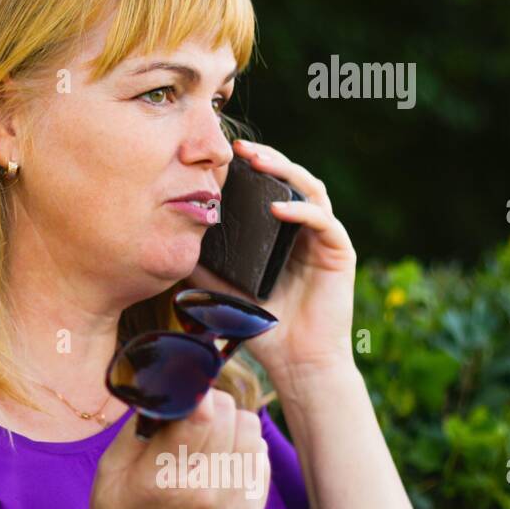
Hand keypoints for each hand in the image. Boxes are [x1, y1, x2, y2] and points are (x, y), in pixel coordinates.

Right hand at [83, 388, 269, 508]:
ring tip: (205, 438)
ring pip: (252, 430)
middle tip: (191, 415)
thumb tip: (170, 384)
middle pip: (230, 414)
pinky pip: (260, 456)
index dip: (194, 391)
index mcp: (161, 480)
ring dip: (229, 424)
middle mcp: (204, 493)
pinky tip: (218, 461)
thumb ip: (140, 425)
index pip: (202, 412)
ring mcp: (233, 507)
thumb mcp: (110, 470)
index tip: (182, 390)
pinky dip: (242, 449)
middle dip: (210, 404)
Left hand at [186, 138, 357, 379]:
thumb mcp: (220, 287)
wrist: (295, 360)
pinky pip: (322, 221)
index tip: (220, 156)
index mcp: (278, 231)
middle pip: (290, 178)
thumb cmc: (260, 325)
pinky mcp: (339, 251)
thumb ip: (202, 262)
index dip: (249, 168)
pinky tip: (277, 208)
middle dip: (267, 158)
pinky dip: (301, 210)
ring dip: (286, 171)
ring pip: (310, 189)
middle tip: (240, 148)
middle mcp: (303, 228)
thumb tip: (171, 238)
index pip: (266, 187)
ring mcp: (323, 237)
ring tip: (259, 162)